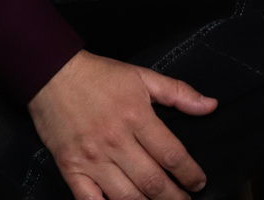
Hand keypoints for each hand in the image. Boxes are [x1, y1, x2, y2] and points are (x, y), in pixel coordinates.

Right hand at [29, 50, 215, 199]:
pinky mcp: (71, 168)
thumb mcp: (143, 76)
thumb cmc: (100, 76)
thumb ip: (178, 93)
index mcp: (137, 117)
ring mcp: (92, 158)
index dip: (190, 173)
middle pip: (152, 181)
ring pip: (126, 196)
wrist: (52, 74)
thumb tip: (211, 105)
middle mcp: (116, 141)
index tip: (199, 183)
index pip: (172, 155)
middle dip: (174, 197)